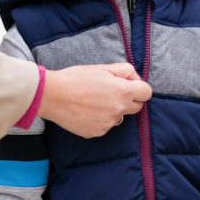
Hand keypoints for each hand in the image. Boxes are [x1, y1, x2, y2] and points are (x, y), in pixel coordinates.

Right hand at [37, 63, 151, 137]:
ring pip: (118, 116)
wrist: (52, 96)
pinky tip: (85, 111)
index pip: (147, 93)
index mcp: (123, 91)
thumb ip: (124, 71)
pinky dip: (99, 119)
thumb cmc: (76, 78)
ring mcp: (108, 123)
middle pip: (137, 107)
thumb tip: (134, 79)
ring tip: (92, 101)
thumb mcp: (102, 67)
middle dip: (128, 100)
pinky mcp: (97, 132)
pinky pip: (105, 125)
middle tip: (110, 92)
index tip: (128, 85)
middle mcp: (119, 110)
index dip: (139, 87)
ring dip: (112, 110)